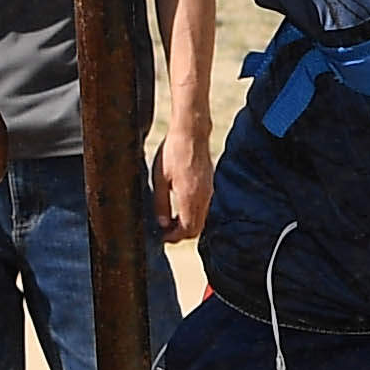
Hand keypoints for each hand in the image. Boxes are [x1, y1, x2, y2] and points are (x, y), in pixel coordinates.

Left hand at [153, 112, 215, 244]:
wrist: (192, 133)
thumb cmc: (173, 152)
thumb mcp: (159, 179)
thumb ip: (161, 204)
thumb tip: (163, 223)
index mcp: (189, 197)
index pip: (187, 230)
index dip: (174, 237)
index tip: (162, 237)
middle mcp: (203, 197)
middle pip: (196, 228)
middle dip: (181, 234)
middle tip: (165, 232)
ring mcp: (209, 191)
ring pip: (201, 219)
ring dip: (187, 224)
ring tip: (170, 220)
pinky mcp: (210, 184)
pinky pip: (204, 207)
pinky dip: (193, 214)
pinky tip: (180, 206)